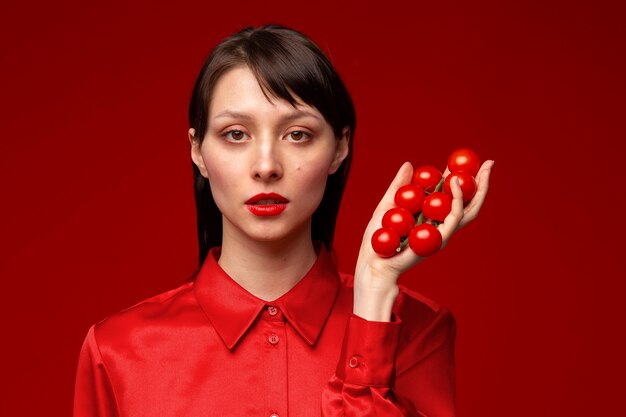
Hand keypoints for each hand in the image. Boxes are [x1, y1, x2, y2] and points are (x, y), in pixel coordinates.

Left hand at [352, 160, 493, 320]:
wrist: (372, 263)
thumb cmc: (377, 238)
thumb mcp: (386, 205)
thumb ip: (398, 186)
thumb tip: (409, 164)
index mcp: (430, 216)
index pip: (453, 196)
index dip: (464, 179)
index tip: (470, 161)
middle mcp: (440, 225)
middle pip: (468, 203)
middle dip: (481, 183)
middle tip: (489, 162)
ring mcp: (442, 233)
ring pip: (468, 210)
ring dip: (478, 189)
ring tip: (480, 169)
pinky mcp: (440, 239)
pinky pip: (454, 217)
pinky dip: (458, 199)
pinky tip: (454, 183)